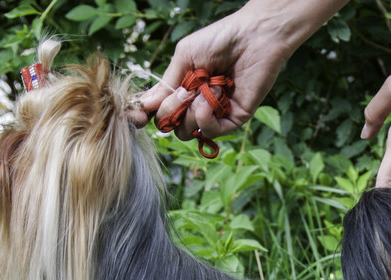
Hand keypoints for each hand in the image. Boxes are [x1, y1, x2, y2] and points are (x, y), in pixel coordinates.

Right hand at [128, 11, 289, 140]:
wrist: (254, 35)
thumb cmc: (220, 39)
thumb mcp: (185, 57)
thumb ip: (166, 83)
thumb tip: (145, 105)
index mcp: (182, 90)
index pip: (159, 113)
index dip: (145, 117)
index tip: (137, 116)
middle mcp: (196, 105)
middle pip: (170, 126)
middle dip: (172, 110)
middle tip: (185, 90)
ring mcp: (215, 115)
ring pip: (187, 133)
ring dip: (191, 112)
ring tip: (205, 88)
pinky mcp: (233, 120)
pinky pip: (210, 131)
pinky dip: (206, 116)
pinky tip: (214, 94)